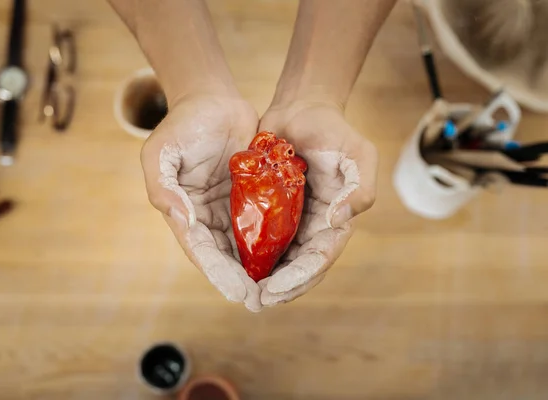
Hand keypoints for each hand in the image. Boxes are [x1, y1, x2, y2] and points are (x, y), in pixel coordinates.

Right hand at [141, 93, 262, 311]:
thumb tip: (183, 222)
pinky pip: (263, 222)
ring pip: (245, 244)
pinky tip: (290, 256)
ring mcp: (230, 207)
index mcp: (183, 212)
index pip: (200, 249)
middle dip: (241, 279)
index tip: (238, 291)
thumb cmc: (182, 123)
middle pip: (224, 256)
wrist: (212, 99)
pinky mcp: (252, 196)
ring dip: (259, 268)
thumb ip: (163, 187)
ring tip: (278, 288)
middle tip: (262, 300)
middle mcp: (206, 216)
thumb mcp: (160, 153)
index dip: (217, 272)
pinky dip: (272, 240)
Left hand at [257, 100, 377, 306]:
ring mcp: (292, 220)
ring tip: (243, 293)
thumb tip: (339, 221)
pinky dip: (250, 254)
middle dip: (281, 288)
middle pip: (299, 267)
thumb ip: (361, 187)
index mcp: (337, 220)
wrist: (301, 109)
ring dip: (264, 279)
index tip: (277, 289)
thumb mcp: (358, 154)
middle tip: (256, 301)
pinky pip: (260, 238)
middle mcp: (314, 226)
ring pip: (278, 259)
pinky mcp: (270, 211)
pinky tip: (231, 265)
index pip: (320, 257)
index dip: (301, 276)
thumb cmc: (333, 129)